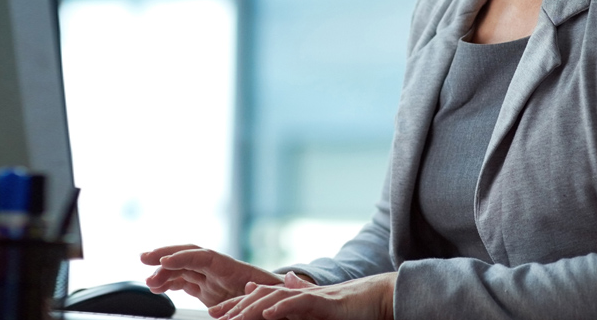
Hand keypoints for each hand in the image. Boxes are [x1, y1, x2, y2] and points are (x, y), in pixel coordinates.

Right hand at [140, 244, 281, 306]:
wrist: (279, 299)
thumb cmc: (274, 296)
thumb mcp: (265, 296)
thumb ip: (252, 295)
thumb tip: (244, 297)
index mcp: (232, 267)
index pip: (203, 256)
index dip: (183, 257)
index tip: (165, 261)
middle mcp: (218, 268)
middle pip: (188, 255)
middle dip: (165, 254)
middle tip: (144, 258)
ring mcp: (211, 277)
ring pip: (182, 269)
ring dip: (164, 273)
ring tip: (149, 283)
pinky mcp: (207, 288)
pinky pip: (184, 281)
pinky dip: (169, 283)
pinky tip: (157, 288)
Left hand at [209, 271, 394, 319]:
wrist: (381, 297)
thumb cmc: (354, 305)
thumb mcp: (321, 304)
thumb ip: (302, 294)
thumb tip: (288, 281)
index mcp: (295, 297)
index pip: (260, 299)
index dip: (237, 306)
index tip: (216, 313)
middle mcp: (299, 293)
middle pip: (260, 297)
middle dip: (235, 307)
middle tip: (214, 315)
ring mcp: (311, 296)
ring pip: (274, 299)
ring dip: (250, 309)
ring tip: (232, 319)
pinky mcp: (325, 302)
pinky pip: (299, 303)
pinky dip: (282, 307)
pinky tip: (267, 313)